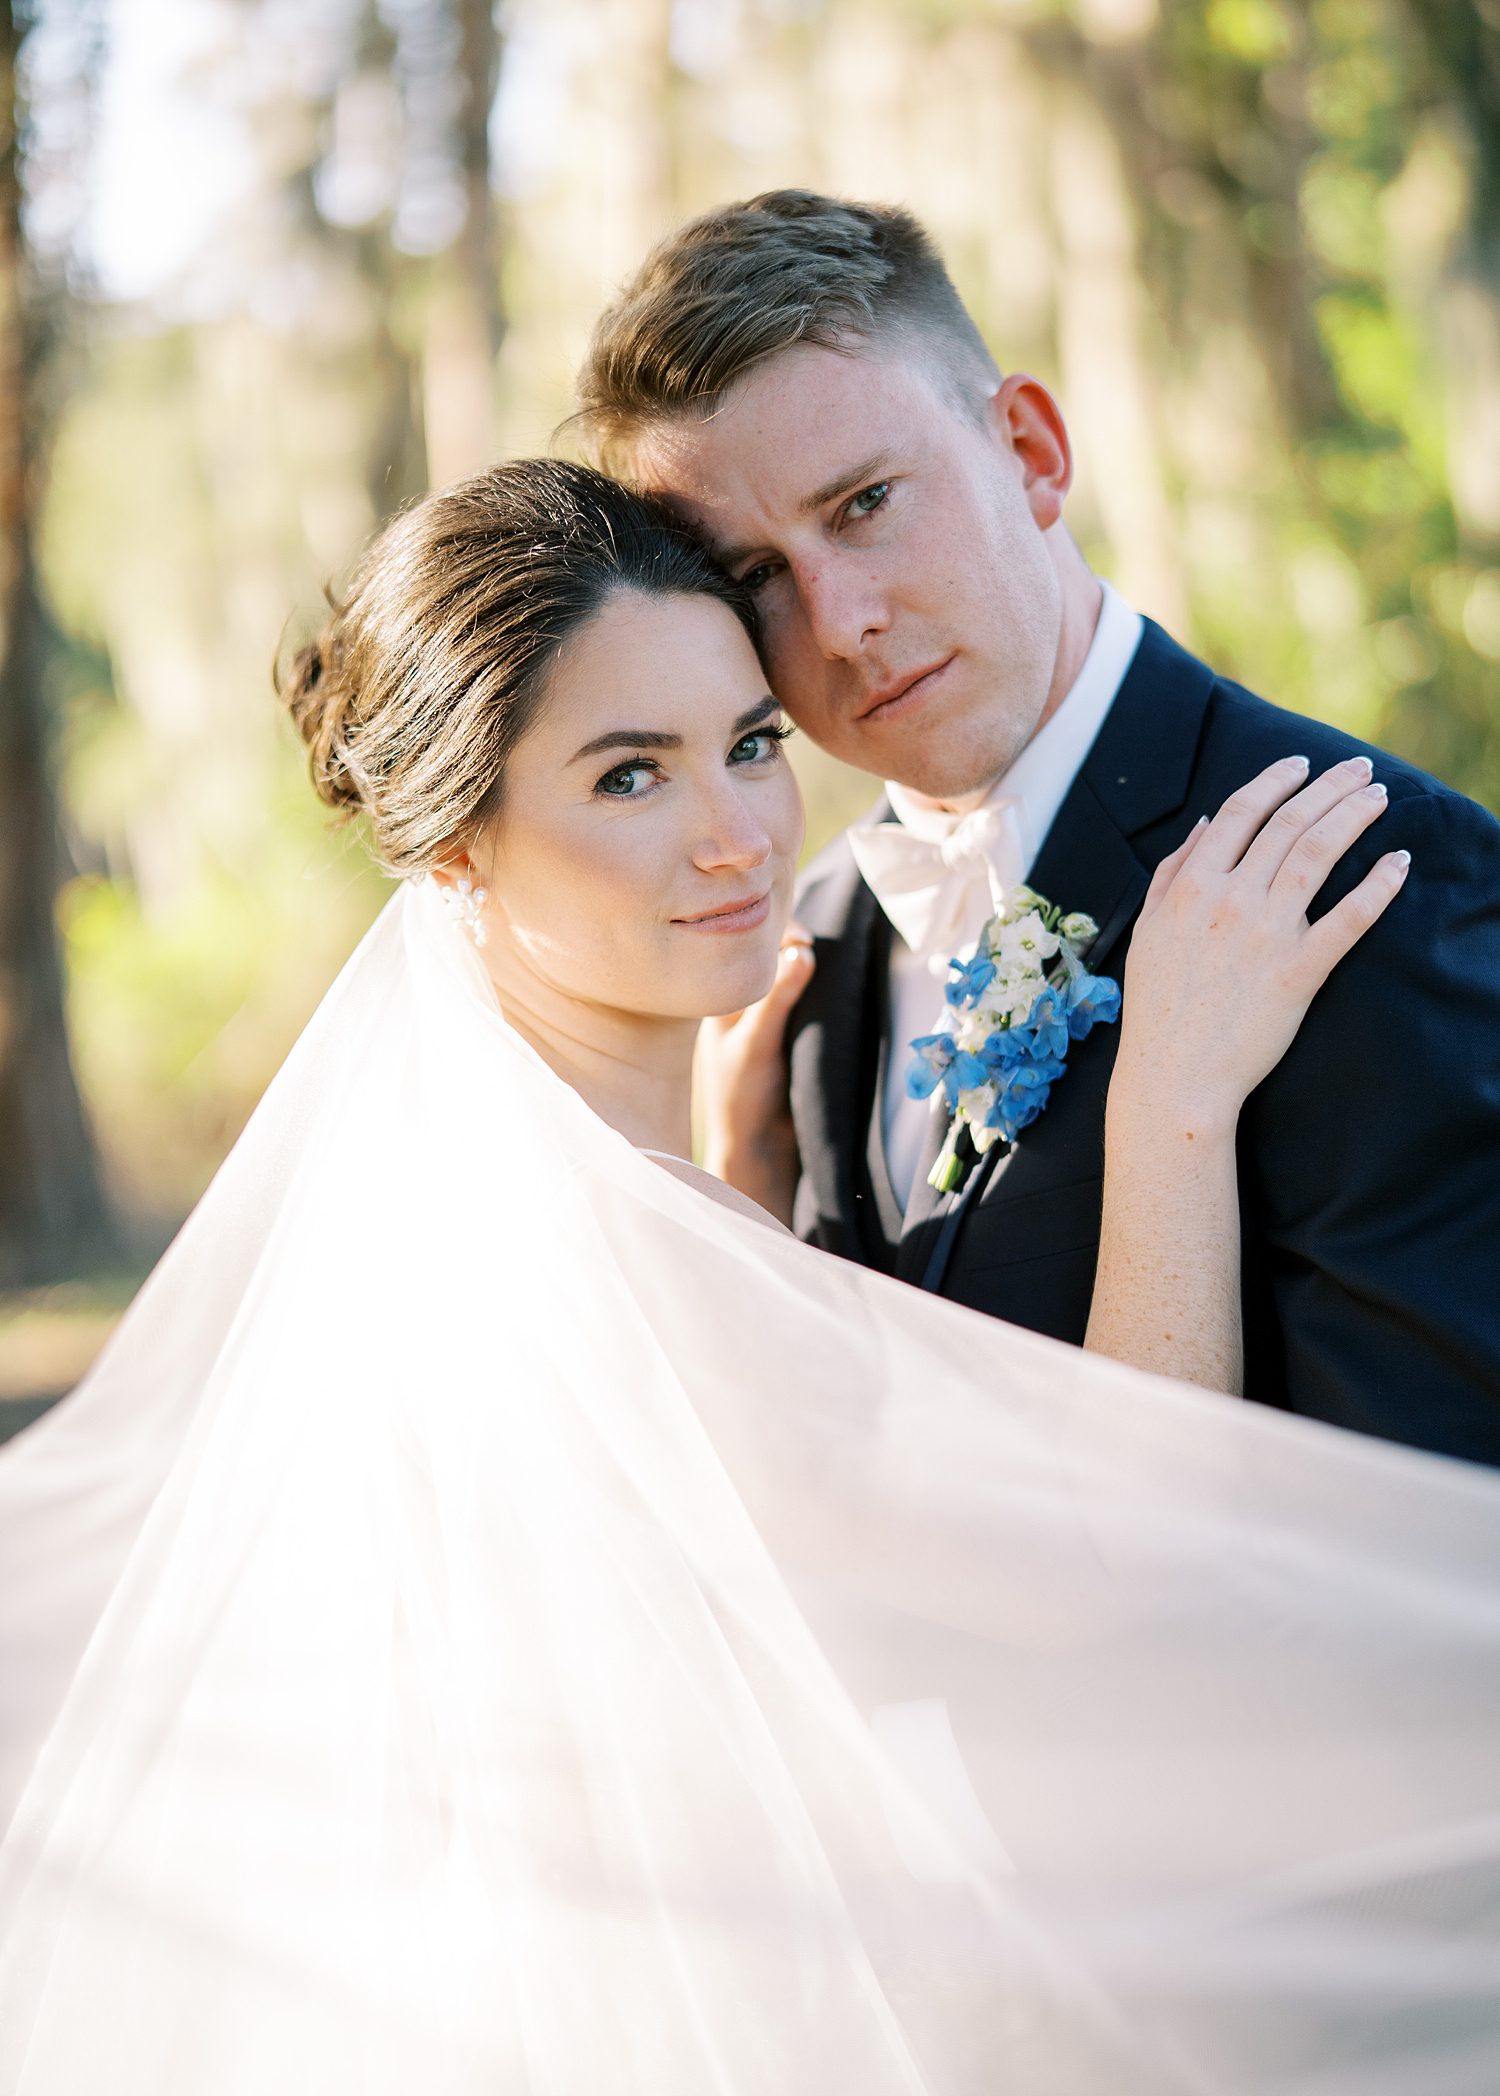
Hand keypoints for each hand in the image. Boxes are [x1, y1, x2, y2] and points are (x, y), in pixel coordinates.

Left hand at [696, 924, 815, 1223]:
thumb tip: (803, 951)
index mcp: (723, 1001)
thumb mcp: (756, 1045)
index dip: (776, 937)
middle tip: (818, 950)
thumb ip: (776, 1000)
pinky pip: (813, 1002)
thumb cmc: (743, 1099)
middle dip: (800, 947)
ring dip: (817, 970)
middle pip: (776, 957)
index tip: (804, 942)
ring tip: (831, 966)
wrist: (761, 1149)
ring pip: (798, 978)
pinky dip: (826, 992)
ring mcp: (773, 1019)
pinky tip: (838, 988)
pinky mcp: (797, 1036)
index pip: (749, 950)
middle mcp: (747, 1004)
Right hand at [1113, 754, 1409, 1134]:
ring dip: (1354, 816)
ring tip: (1379, 796)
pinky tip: (1398, 861)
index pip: (1240, 812)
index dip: (1274, 781)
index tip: (1300, 764)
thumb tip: (1206, 821)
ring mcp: (1266, 934)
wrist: (1174, 1074)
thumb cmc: (1157, 1006)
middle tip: (1359, 768)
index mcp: (1190, 887)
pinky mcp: (1299, 970)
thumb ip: (1172, 871)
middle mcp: (1229, 900)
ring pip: (1318, 854)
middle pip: (1288, 824)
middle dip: (1329, 787)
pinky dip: (1379, 884)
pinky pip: (1349, 917)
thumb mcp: (1148, 930)